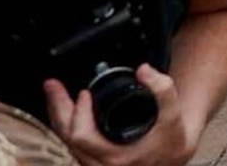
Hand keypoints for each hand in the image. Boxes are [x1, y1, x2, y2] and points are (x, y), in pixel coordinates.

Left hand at [45, 66, 186, 165]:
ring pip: (65, 142)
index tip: (85, 92)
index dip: (79, 112)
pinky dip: (65, 125)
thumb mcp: (173, 114)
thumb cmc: (170, 140)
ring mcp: (94, 164)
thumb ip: (162, 89)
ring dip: (58, 115)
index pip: (83, 136)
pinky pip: (70, 144)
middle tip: (52, 85)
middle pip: (66, 138)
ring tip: (55, 93)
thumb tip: (143, 70)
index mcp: (116, 156)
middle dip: (58, 108)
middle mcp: (101, 164)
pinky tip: (65, 111)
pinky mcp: (92, 161)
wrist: (171, 159)